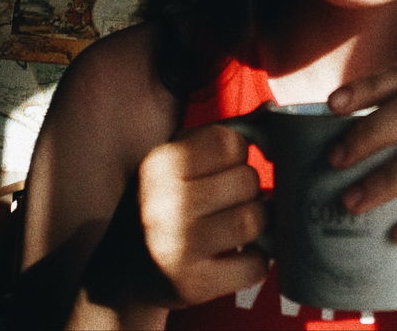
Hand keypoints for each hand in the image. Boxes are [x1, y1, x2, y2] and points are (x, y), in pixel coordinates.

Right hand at [138, 124, 269, 306]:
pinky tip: (235, 257)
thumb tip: (273, 109)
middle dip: (248, 191)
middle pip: (247, 181)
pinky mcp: (192, 286)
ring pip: (254, 220)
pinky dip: (255, 261)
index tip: (223, 169)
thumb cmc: (162, 204)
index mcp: (158, 165)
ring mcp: (176, 248)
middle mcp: (163, 204)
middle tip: (230, 202)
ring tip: (238, 225)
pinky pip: (256, 266)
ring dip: (256, 223)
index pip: (229, 142)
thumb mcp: (177, 162)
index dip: (237, 154)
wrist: (123, 274)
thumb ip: (222, 136)